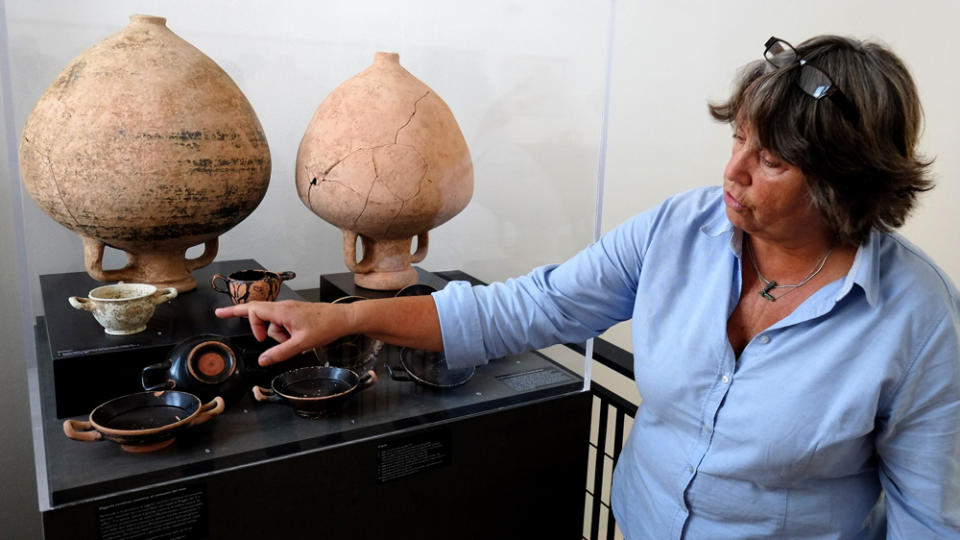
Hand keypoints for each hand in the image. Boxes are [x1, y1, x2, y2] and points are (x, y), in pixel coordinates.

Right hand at [214, 300, 350, 365]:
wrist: (343, 319)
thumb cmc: (325, 327)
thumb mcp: (301, 344)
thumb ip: (280, 353)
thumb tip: (262, 361)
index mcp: (282, 311)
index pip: (254, 310)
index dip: (252, 325)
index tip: (259, 340)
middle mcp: (283, 307)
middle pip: (257, 312)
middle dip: (247, 320)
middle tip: (227, 318)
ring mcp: (289, 310)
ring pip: (272, 322)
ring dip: (278, 335)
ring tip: (296, 341)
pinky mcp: (295, 314)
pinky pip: (281, 322)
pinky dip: (284, 333)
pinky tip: (296, 338)